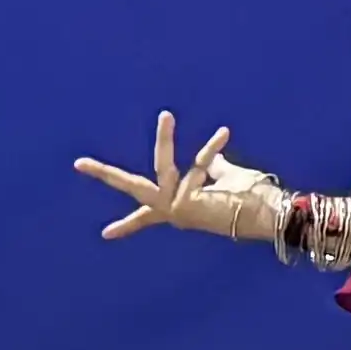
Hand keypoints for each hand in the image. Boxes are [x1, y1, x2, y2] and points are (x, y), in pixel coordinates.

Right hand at [74, 112, 291, 245]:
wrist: (271, 217)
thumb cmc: (252, 201)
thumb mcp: (226, 182)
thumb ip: (212, 168)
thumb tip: (210, 157)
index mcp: (179, 210)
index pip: (147, 218)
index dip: (128, 225)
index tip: (105, 234)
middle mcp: (175, 211)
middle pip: (133, 189)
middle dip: (105, 175)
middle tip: (79, 163)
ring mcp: (180, 207)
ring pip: (163, 166)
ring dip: (165, 138)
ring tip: (165, 114)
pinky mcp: (191, 201)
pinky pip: (199, 165)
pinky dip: (211, 147)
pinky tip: (223, 133)